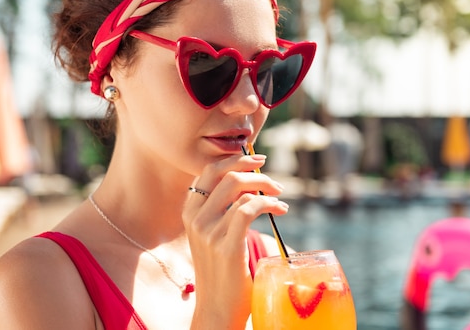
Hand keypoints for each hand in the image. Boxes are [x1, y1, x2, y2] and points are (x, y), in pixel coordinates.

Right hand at [182, 153, 287, 328]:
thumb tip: (247, 183)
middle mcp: (195, 218)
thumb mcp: (211, 235)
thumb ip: (221, 211)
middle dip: (252, 168)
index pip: (208, 171)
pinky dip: (269, 204)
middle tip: (272, 176)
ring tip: (280, 198)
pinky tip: (280, 210)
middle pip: (224, 175)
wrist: (217, 309)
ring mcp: (208, 232)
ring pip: (240, 190)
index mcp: (189, 212)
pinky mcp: (227, 246)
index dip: (234, 160)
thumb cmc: (221, 271)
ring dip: (267, 188)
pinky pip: (249, 209)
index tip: (255, 160)